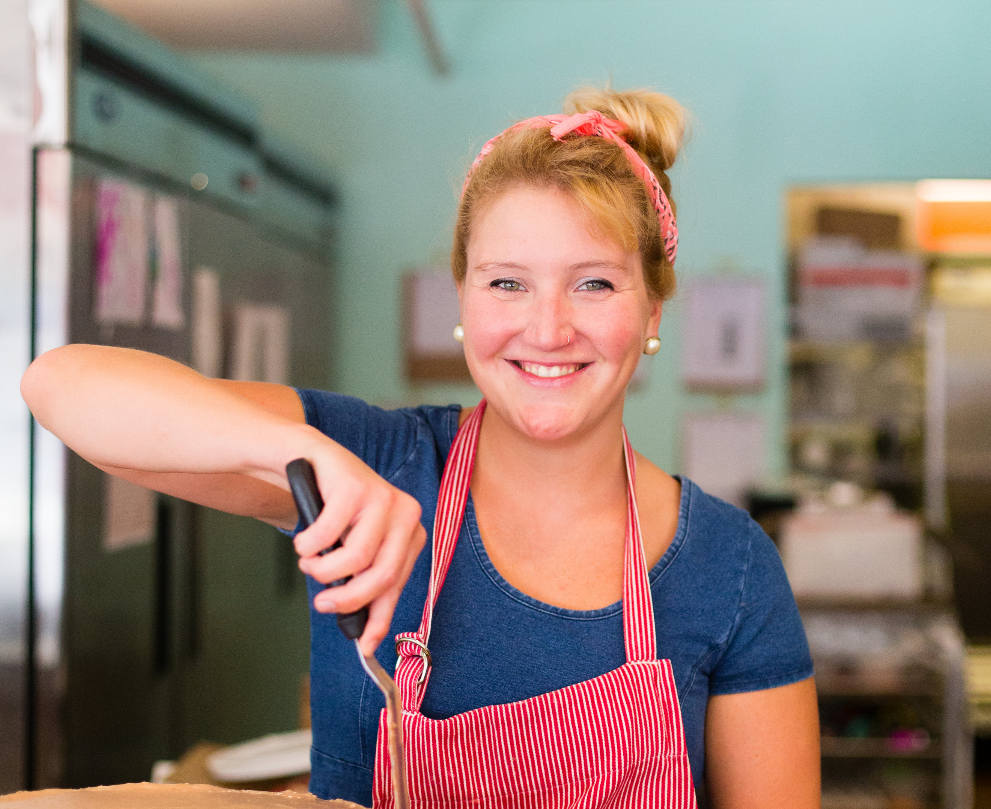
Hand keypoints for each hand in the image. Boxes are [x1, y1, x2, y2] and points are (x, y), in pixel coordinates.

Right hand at [292, 442, 426, 656]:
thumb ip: (365, 583)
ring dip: (322, 569)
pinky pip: (328, 534)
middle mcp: (406, 514)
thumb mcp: (357, 548)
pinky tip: (304, 542)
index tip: (364, 645)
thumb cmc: (337, 513)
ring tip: (309, 563)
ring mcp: (383, 497)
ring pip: (355, 558)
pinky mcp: (356, 486)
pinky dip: (308, 545)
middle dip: (347, 598)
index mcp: (412, 533)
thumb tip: (366, 634)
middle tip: (322, 603)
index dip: (380, 619)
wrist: (313, 463)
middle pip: (381, 576)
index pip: (398, 585)